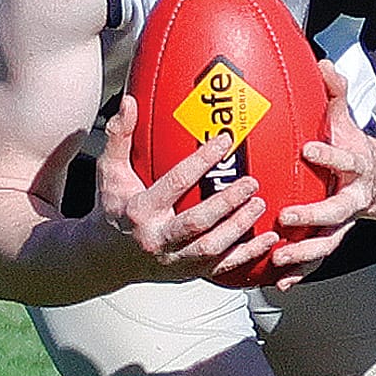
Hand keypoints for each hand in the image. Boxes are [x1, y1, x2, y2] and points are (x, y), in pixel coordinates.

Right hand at [94, 96, 279, 284]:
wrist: (105, 258)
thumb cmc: (112, 209)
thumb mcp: (110, 173)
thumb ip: (119, 136)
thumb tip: (128, 102)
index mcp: (140, 211)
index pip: (174, 184)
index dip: (201, 161)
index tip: (224, 140)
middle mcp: (157, 239)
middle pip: (197, 222)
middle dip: (227, 203)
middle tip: (251, 182)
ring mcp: (175, 260)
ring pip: (212, 248)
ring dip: (240, 228)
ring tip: (260, 205)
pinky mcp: (189, 273)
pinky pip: (223, 267)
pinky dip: (248, 255)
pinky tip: (269, 240)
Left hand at [265, 61, 375, 289]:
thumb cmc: (355, 148)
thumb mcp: (348, 121)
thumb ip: (336, 93)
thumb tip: (322, 62)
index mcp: (357, 168)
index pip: (347, 160)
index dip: (331, 155)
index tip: (309, 148)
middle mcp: (353, 200)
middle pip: (337, 212)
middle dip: (312, 216)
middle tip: (286, 216)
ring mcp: (344, 223)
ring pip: (328, 243)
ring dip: (304, 253)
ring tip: (279, 258)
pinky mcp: (333, 238)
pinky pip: (316, 260)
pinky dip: (299, 273)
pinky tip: (278, 283)